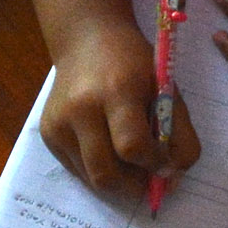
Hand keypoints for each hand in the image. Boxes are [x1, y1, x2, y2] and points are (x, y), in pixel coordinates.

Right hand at [39, 15, 198, 195]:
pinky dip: (100, 171)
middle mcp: (80, 109)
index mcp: (115, 90)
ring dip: (118, 183)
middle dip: (134, 186)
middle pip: (106, 174)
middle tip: (150, 179)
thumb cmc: (134, 64)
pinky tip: (110, 151)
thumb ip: (179, 134)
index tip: (166, 164)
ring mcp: (58, 124)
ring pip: (90, 179)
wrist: (86, 40)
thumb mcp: (167, 89)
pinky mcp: (48, 134)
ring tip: (132, 166)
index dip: (154, 164)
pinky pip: (78, 170)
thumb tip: (172, 178)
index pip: (132, 147)